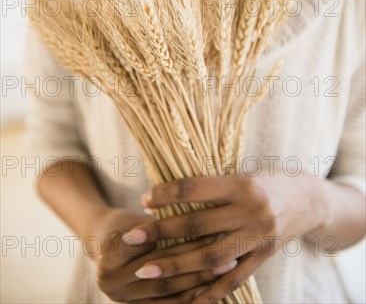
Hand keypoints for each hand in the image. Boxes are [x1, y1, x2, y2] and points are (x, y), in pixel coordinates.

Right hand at [91, 208, 236, 302]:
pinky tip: (210, 292)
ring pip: (166, 292)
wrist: (102, 242)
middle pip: (162, 270)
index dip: (187, 240)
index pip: (157, 246)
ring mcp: (118, 297)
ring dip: (197, 283)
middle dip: (197, 264)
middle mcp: (109, 278)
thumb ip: (165, 225)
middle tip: (229, 256)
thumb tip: (209, 219)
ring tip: (226, 273)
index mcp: (110, 250)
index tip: (217, 232)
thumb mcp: (143, 217)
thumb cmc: (129, 222)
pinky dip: (188, 300)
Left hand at [121, 170, 326, 302]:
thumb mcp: (244, 174)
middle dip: (160, 232)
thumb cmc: (270, 181)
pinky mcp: (264, 258)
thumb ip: (214, 186)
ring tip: (146, 270)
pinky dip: (209, 291)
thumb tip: (170, 195)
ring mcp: (258, 238)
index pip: (195, 189)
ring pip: (211, 257)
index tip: (143, 200)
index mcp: (242, 185)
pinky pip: (234, 279)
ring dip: (176, 265)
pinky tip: (187, 298)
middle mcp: (251, 212)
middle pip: (197, 225)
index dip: (166, 195)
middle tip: (131, 238)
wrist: (310, 201)